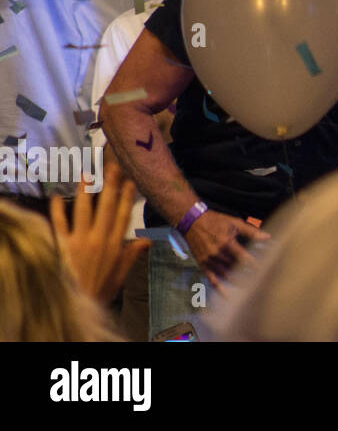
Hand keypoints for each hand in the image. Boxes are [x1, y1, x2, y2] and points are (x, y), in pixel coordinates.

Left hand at [48, 164, 149, 304]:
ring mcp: (79, 241)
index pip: (122, 216)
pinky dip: (57, 210)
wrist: (75, 305)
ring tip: (87, 174)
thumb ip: (131, 256)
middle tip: (112, 166)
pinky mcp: (61, 245)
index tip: (130, 181)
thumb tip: (147, 239)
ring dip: (85, 191)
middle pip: (106, 207)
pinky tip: (55, 198)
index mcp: (114, 246)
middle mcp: (98, 239)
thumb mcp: (119, 276)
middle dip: (110, 185)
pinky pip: (59, 223)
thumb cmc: (98, 291)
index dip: (127, 197)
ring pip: (83, 210)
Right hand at [183, 208, 267, 286]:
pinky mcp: (203, 265)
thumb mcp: (234, 222)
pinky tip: (228, 297)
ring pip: (225, 275)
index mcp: (226, 242)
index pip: (243, 257)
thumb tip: (267, 237)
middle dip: (247, 274)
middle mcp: (217, 253)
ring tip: (250, 288)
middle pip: (235, 267)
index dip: (253, 264)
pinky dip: (220, 289)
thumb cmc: (215, 221)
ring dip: (237, 282)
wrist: (192, 222)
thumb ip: (251, 231)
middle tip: (260, 281)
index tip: (263, 270)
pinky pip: (212, 279)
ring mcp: (209, 260)